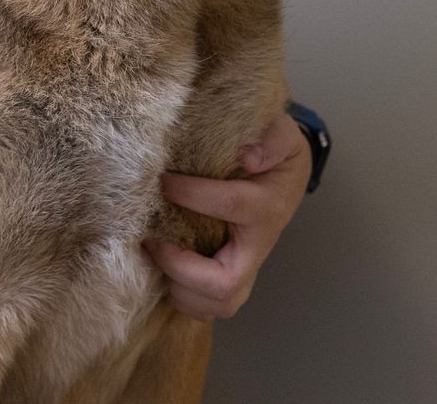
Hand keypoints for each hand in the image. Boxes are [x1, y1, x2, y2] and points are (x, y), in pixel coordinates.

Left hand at [144, 112, 310, 320]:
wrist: (286, 174)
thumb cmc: (275, 151)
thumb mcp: (281, 133)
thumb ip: (270, 138)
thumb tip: (248, 155)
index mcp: (266, 206)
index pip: (231, 205)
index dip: (194, 195)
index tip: (162, 180)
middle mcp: (257, 245)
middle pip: (226, 284)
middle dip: (181, 268)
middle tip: (150, 240)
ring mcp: (246, 265)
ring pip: (221, 304)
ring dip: (181, 290)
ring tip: (153, 256)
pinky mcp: (232, 274)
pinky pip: (211, 305)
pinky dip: (186, 298)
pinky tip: (162, 271)